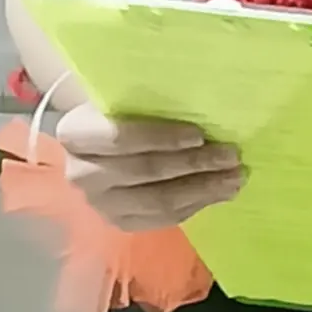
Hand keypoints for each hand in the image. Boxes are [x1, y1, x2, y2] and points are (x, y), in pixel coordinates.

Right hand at [57, 101, 242, 232]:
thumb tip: (209, 90)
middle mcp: (81, 173)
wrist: (100, 135)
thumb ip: (156, 94)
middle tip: (231, 155)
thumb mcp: (129, 89)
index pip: (120, 138)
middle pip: (143, 172)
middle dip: (193, 164)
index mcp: (77, 133)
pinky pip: (159, 220)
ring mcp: (98, 203)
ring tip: (235, 178)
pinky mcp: (117, 222)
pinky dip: (192, 206)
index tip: (199, 134)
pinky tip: (218, 194)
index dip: (161, 137)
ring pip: (155, 202)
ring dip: (200, 190)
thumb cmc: (123, 103)